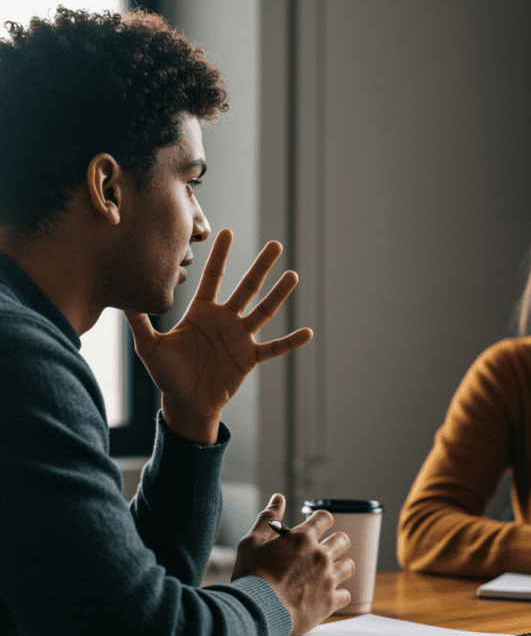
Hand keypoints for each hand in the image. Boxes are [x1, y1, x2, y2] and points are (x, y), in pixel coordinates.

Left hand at [125, 230, 311, 444]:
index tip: (228, 232)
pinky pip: (274, 348)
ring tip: (292, 275)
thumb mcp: (149, 347)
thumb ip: (139, 323)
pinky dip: (290, 341)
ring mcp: (240, 338)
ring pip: (263, 311)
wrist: (185, 403)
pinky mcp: (250, 358)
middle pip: (247, 287)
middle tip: (275, 245)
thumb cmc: (168, 375)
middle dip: (261, 266)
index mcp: (202, 312)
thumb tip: (118, 300)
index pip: (213, 277)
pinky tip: (308, 332)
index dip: (220, 256)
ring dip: (278, 294)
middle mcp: (225, 320)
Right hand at [232, 494, 354, 635]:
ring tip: (327, 574)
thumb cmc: (250, 577)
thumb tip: (279, 498)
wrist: (254, 613)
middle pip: (343, 540)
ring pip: (349, 566)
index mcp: (302, 538)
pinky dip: (338, 595)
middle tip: (322, 551)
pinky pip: (346, 595)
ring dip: (340, 567)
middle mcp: (320, 555)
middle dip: (335, 543)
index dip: (321, 521)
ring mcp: (327, 579)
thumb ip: (267, 519)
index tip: (316, 527)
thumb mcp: (251, 543)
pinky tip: (326, 597)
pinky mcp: (329, 602)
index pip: (325, 517)